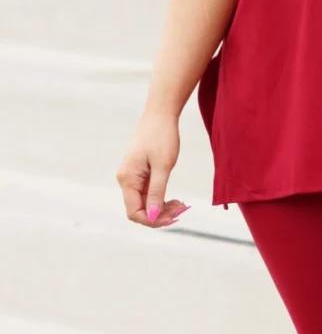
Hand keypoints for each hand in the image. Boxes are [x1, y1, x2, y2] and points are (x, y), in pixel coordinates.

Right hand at [116, 111, 188, 226]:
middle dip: (160, 214)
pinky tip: (175, 198)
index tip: (174, 217)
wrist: (161, 113)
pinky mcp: (139, 172)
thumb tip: (153, 217)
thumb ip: (157, 192)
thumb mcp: (163, 166)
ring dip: (162, 207)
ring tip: (182, 205)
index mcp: (127, 179)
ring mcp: (132, 176)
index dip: (153, 220)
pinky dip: (161, 198)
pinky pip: (147, 192)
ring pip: (144, 202)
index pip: (134, 212)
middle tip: (182, 210)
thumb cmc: (162, 136)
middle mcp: (125, 179)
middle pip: (139, 209)